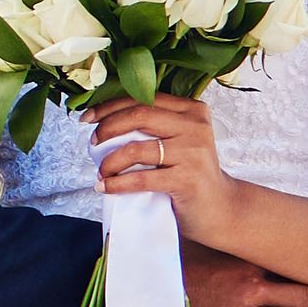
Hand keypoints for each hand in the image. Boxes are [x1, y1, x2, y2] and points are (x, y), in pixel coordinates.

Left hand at [86, 91, 233, 243]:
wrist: (220, 208)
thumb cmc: (189, 173)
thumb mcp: (178, 141)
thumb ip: (153, 125)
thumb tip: (103, 118)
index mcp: (192, 110)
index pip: (144, 98)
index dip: (110, 106)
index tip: (87, 118)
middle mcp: (195, 126)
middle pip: (139, 115)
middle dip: (107, 127)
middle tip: (92, 142)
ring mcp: (193, 152)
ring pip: (136, 148)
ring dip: (110, 160)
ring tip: (101, 170)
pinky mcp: (187, 179)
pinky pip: (141, 178)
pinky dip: (117, 182)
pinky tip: (104, 186)